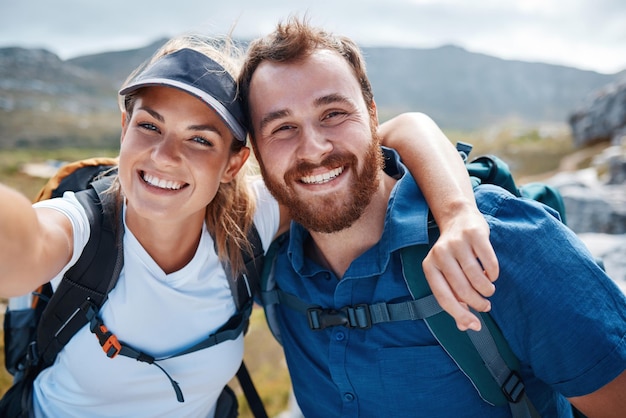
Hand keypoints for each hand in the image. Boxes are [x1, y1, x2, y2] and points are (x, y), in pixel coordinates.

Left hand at [422, 209, 498, 330]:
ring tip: (489, 290)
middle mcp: (440, 254)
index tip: (475, 325)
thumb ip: (454, 299)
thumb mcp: (446, 274)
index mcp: (429, 266)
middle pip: (462, 290)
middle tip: (485, 306)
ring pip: (476, 277)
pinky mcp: (474, 234)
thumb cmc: (453, 253)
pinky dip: (493, 273)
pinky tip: (492, 274)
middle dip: (478, 303)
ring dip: (487, 290)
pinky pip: (489, 261)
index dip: (460, 315)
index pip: (444, 298)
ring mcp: (457, 243)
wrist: (458, 218)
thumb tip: (465, 327)